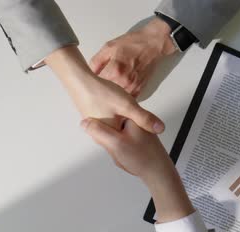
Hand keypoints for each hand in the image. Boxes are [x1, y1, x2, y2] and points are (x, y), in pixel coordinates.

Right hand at [45, 46, 164, 132]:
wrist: (79, 80)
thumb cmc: (100, 93)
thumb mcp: (128, 106)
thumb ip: (144, 119)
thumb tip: (160, 129)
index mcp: (109, 137)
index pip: (129, 143)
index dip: (138, 134)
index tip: (139, 126)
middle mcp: (99, 136)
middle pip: (122, 135)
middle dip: (129, 127)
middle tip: (128, 112)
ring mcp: (96, 127)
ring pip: (115, 126)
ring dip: (121, 119)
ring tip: (120, 107)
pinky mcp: (93, 117)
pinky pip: (108, 119)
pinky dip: (114, 113)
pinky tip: (113, 102)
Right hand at [80, 118, 172, 180]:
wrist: (160, 172)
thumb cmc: (143, 158)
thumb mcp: (115, 142)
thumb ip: (98, 131)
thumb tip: (84, 123)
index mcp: (128, 116)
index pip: (104, 122)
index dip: (105, 137)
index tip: (114, 144)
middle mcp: (131, 120)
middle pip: (110, 132)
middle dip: (113, 146)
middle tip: (123, 152)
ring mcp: (132, 130)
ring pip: (115, 140)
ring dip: (117, 151)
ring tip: (127, 157)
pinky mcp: (134, 138)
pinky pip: (120, 145)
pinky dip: (122, 153)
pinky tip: (128, 158)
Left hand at [90, 18, 175, 97]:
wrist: (152, 45)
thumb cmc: (132, 44)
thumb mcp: (108, 47)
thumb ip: (96, 62)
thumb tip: (88, 74)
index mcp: (115, 70)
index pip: (96, 84)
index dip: (91, 83)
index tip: (88, 83)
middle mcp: (124, 81)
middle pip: (105, 94)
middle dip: (100, 91)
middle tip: (96, 87)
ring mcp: (133, 88)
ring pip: (116, 99)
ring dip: (110, 96)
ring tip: (106, 90)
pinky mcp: (139, 91)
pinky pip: (126, 100)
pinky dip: (120, 97)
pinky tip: (117, 92)